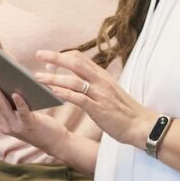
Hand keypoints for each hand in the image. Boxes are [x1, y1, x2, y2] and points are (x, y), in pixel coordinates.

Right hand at [0, 70, 68, 152]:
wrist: (52, 141)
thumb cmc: (33, 120)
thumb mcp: (15, 110)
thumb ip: (4, 97)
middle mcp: (2, 124)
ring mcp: (15, 126)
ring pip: (1, 105)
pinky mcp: (30, 125)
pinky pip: (23, 112)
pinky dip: (19, 103)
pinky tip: (16, 93)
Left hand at [34, 49, 153, 146]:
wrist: (141, 125)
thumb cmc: (124, 110)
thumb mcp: (109, 91)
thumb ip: (95, 84)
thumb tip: (79, 80)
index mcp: (102, 75)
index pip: (79, 58)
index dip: (63, 56)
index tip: (49, 60)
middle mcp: (100, 81)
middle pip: (74, 62)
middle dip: (54, 57)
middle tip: (38, 55)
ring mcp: (99, 94)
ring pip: (72, 80)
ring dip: (53, 78)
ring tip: (38, 78)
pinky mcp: (98, 108)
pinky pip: (78, 98)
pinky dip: (63, 94)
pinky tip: (52, 93)